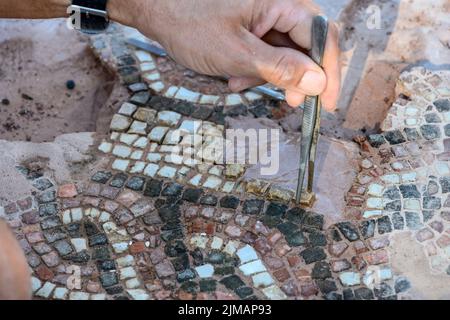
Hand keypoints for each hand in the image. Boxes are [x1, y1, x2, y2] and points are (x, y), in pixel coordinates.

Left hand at [114, 0, 340, 109]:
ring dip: (269, 75)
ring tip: (239, 82)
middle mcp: (279, 5)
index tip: (327, 104)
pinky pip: (266, 51)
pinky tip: (234, 76)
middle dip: (296, 77)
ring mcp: (265, 15)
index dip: (329, 73)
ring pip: (285, 53)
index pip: (321, 37)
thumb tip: (318, 83)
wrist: (153, 8)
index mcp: (281, 1)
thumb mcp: (235, 52)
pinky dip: (254, 68)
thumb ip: (279, 68)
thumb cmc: (188, 23)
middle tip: (289, 102)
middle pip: (307, 45)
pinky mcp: (252, 25)